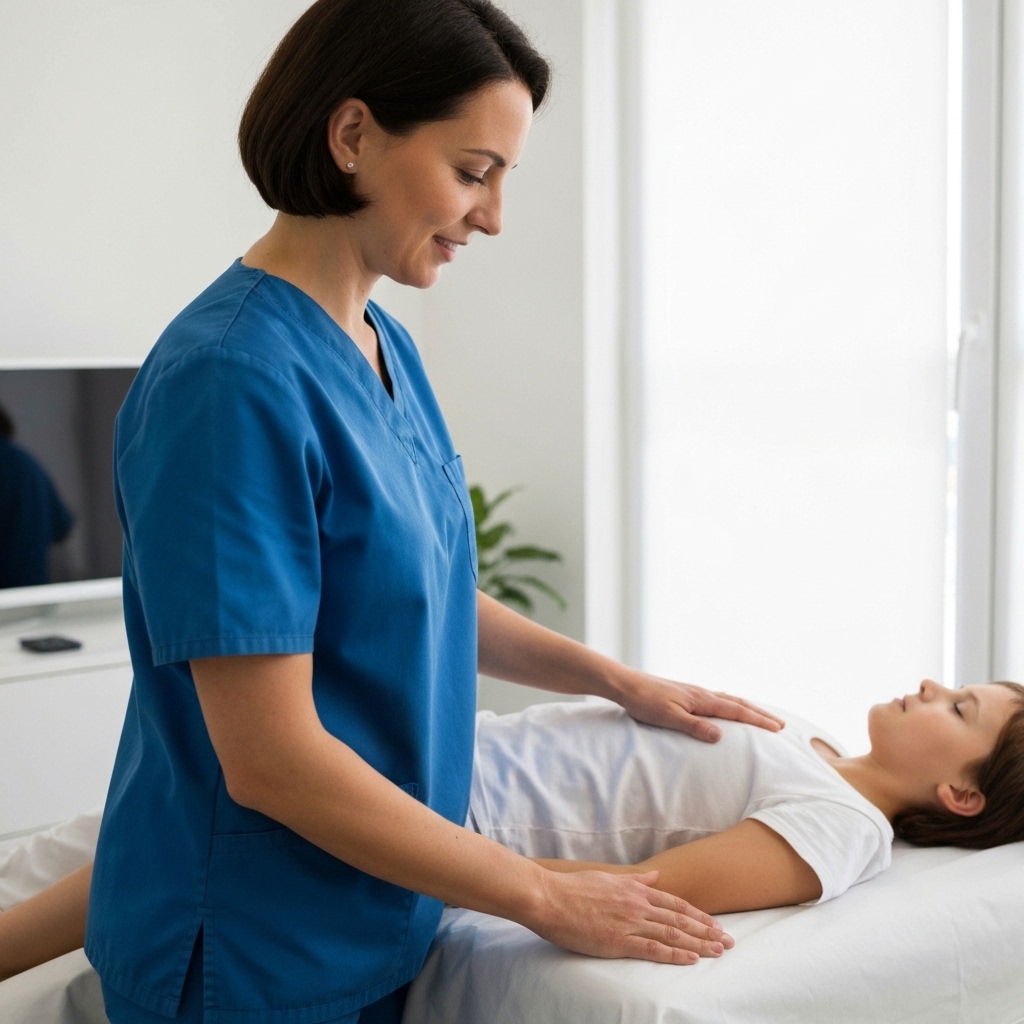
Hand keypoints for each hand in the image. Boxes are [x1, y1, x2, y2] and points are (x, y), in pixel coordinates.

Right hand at [527, 868, 731, 963]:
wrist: (549, 897)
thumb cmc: (574, 888)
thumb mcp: (608, 878)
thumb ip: (634, 880)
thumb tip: (654, 876)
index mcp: (634, 890)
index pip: (675, 904)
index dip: (699, 915)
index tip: (716, 925)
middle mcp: (637, 904)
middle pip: (680, 920)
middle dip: (707, 931)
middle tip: (729, 942)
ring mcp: (629, 922)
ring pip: (672, 933)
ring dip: (699, 944)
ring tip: (718, 951)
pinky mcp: (618, 941)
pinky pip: (652, 948)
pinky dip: (675, 954)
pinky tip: (691, 959)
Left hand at [613, 672, 784, 741]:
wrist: (626, 685)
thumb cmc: (644, 702)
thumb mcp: (669, 717)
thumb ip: (694, 727)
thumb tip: (721, 736)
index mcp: (701, 699)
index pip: (736, 710)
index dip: (758, 720)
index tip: (778, 728)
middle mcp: (702, 693)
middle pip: (738, 702)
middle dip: (760, 714)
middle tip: (781, 724)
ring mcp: (694, 693)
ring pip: (728, 699)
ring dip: (747, 708)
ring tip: (761, 716)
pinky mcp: (686, 694)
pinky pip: (717, 699)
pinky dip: (731, 704)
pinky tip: (727, 708)